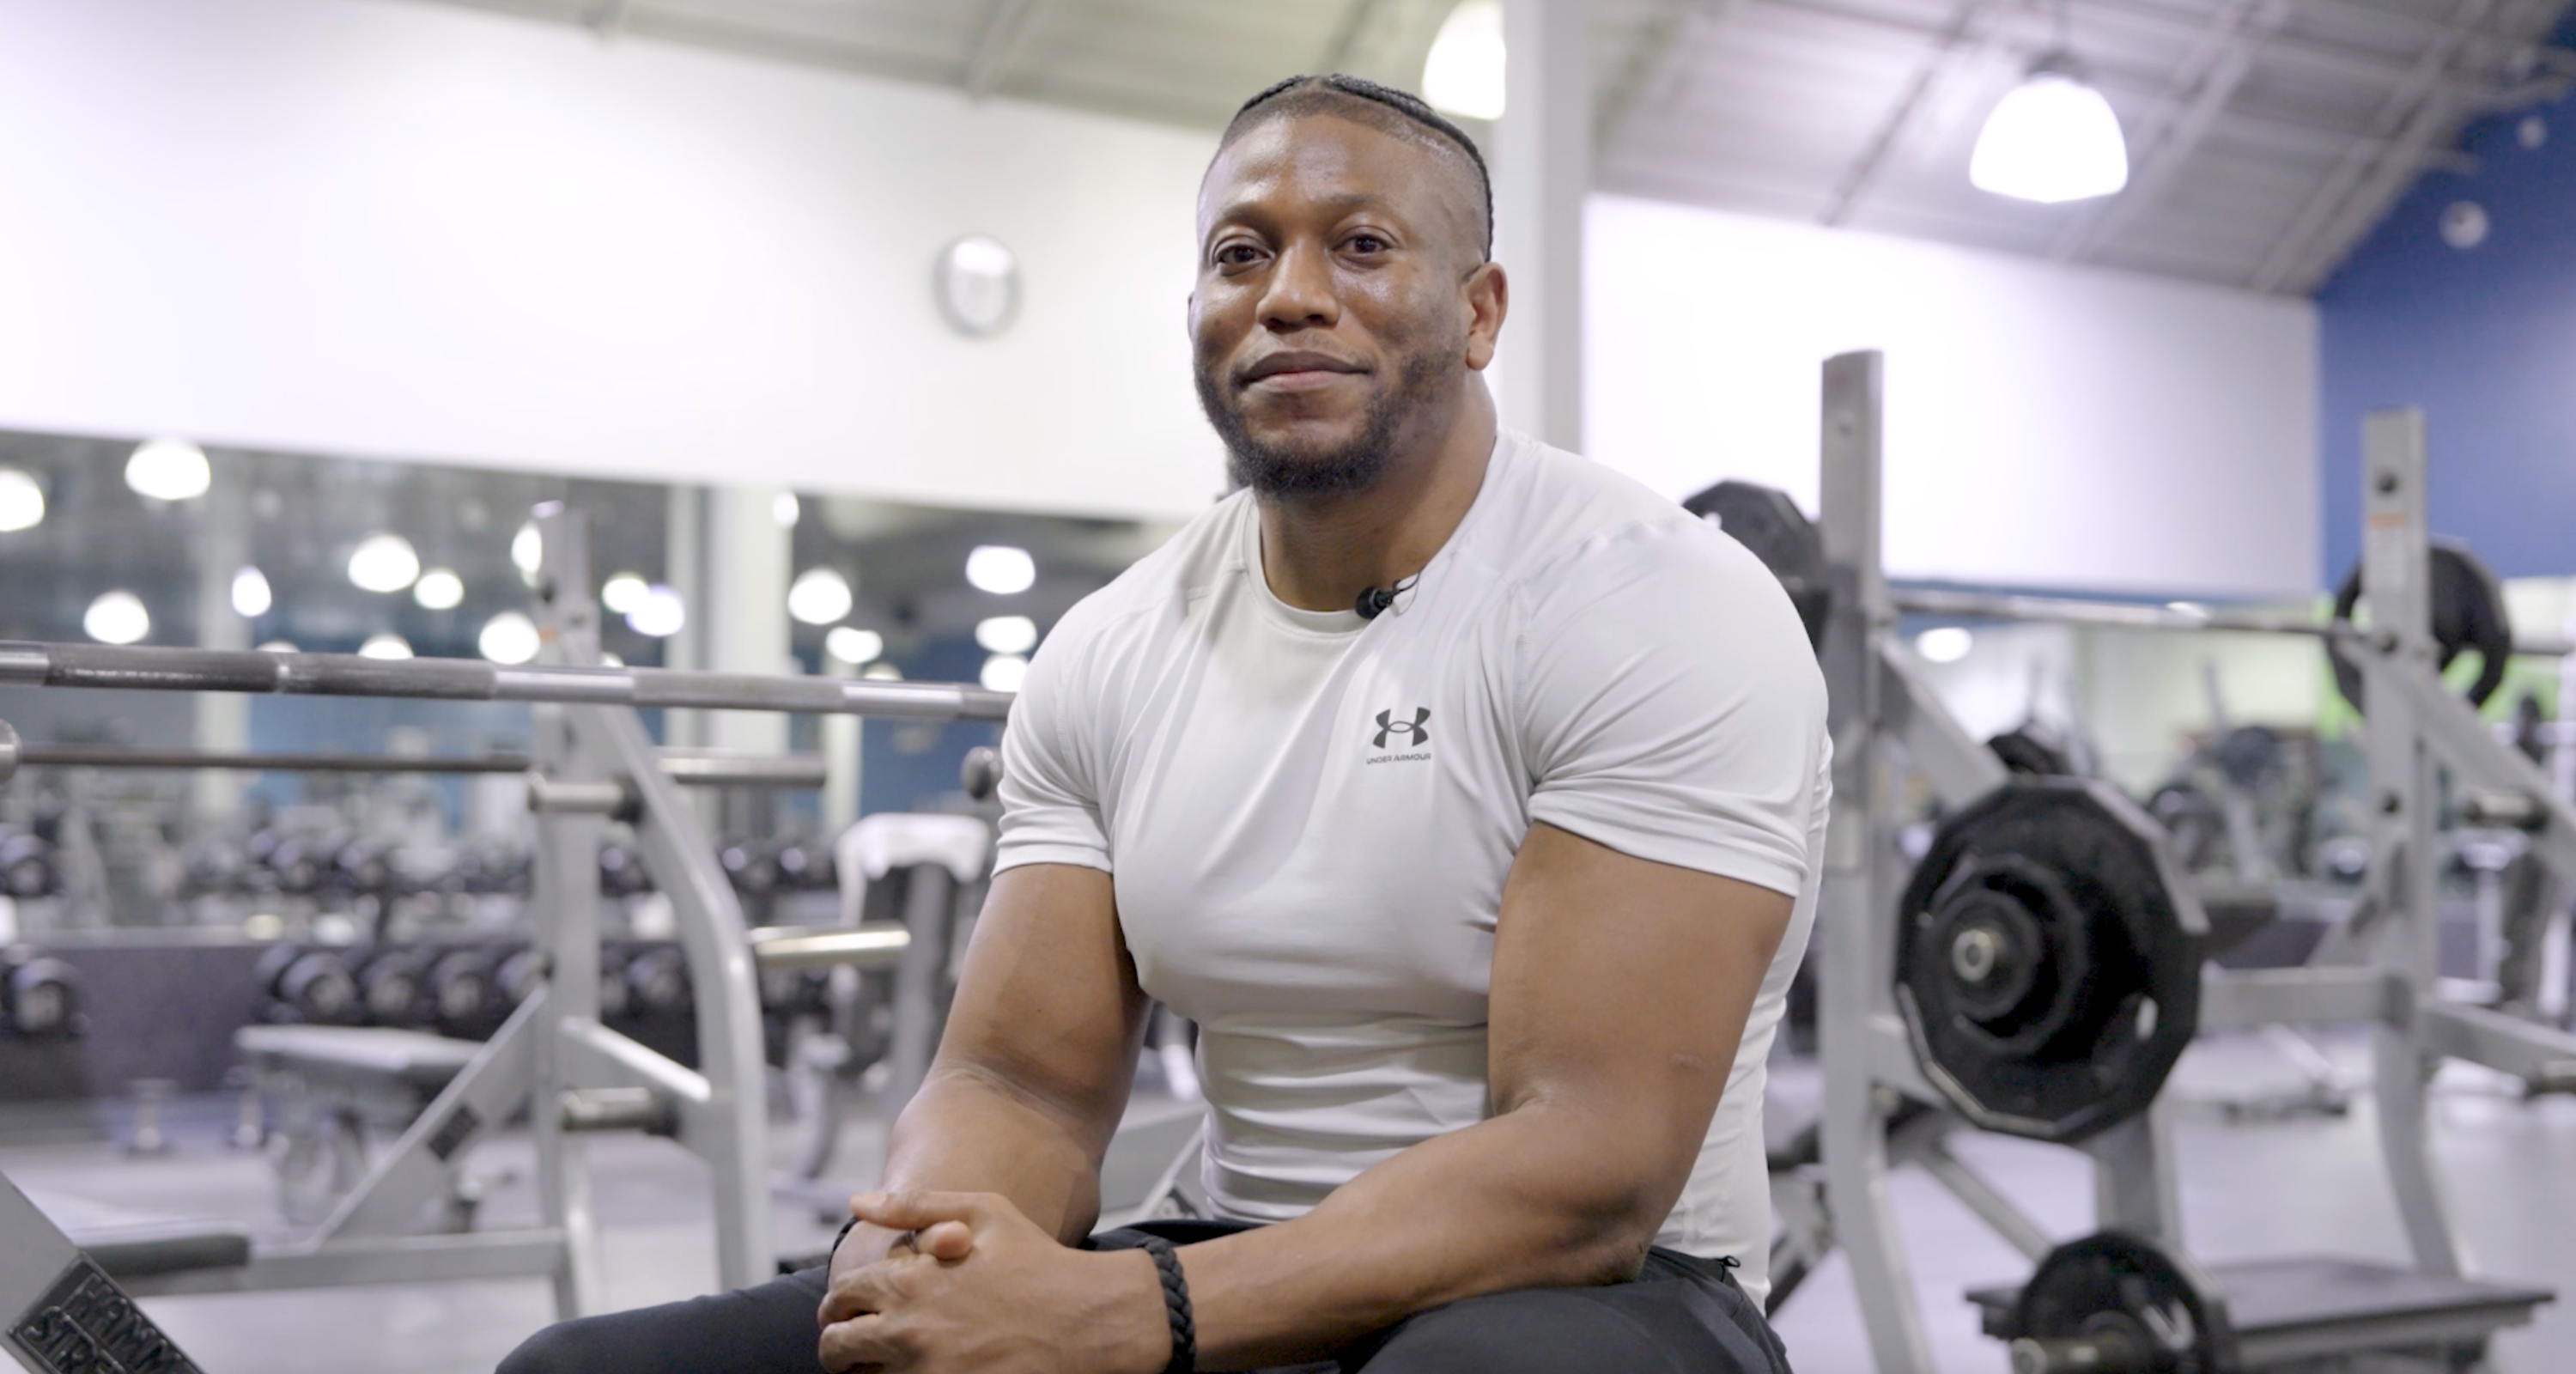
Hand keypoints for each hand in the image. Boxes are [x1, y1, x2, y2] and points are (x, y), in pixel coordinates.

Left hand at [816, 1191, 1168, 1373]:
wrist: (1088, 1319)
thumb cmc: (1038, 1261)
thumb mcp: (982, 1212)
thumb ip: (913, 1204)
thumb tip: (857, 1201)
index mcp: (909, 1281)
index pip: (842, 1297)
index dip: (838, 1304)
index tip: (847, 1310)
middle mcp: (909, 1331)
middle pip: (837, 1347)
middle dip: (838, 1345)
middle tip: (851, 1347)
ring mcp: (926, 1373)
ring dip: (865, 1371)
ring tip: (881, 1364)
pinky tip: (914, 1373)